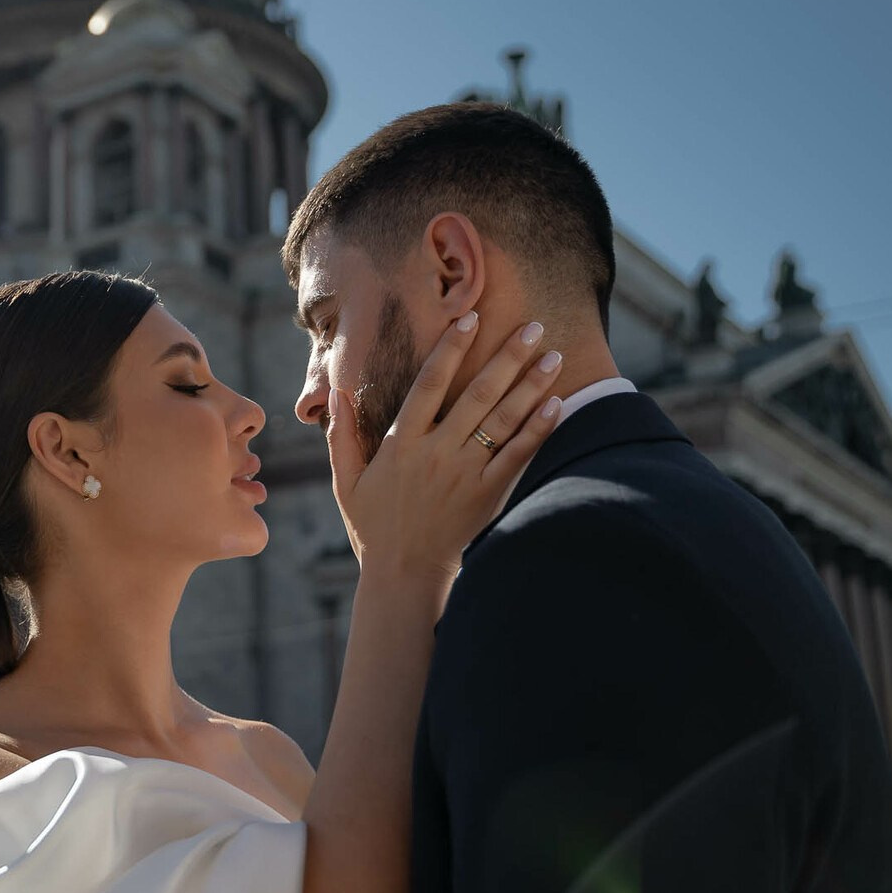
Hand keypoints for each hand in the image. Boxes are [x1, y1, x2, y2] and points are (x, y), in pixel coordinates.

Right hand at [326, 313, 563, 583]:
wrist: (405, 574)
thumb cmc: (373, 525)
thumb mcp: (347, 480)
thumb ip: (341, 435)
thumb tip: (335, 393)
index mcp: (401, 444)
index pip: (428, 385)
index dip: (450, 350)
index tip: (470, 319)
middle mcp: (437, 453)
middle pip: (477, 395)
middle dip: (507, 357)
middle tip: (532, 326)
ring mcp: (466, 474)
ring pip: (503, 420)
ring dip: (531, 385)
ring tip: (553, 355)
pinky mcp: (489, 495)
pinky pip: (518, 455)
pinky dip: (538, 429)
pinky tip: (557, 404)